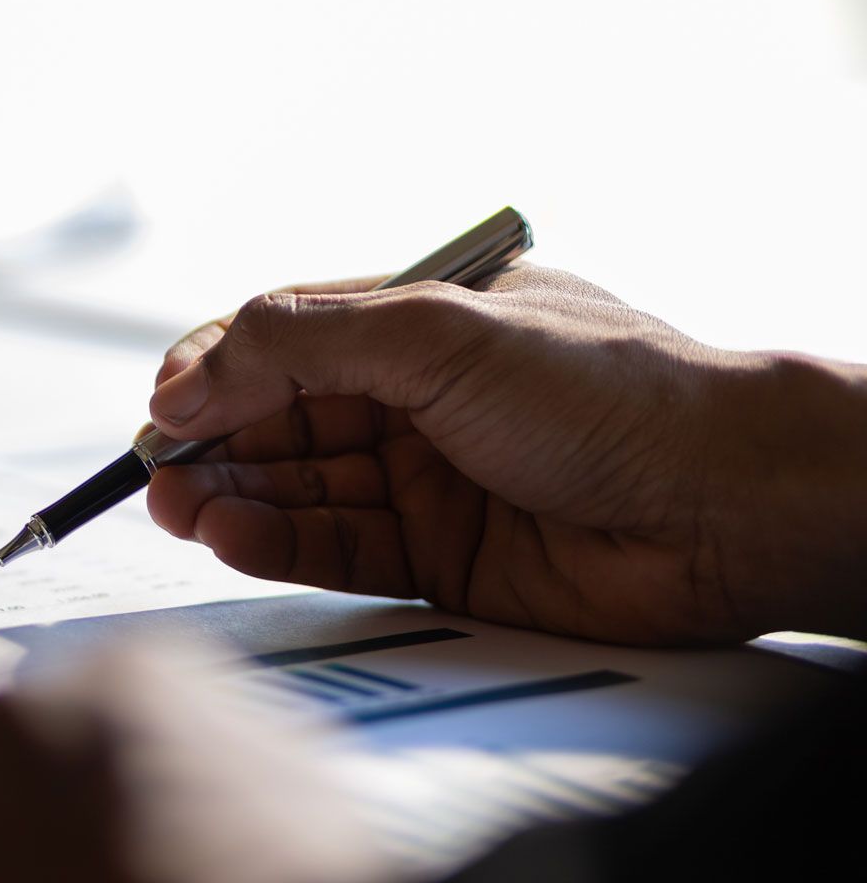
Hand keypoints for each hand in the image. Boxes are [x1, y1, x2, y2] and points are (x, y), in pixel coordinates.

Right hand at [144, 265, 866, 643]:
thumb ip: (300, 345)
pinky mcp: (441, 561)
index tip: (165, 405)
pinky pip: (336, 549)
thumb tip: (186, 377)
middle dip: (212, 440)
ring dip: (233, 494)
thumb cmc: (609, 394)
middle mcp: (419, 400)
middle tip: (156, 473)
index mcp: (423, 322)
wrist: (726, 507)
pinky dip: (277, 542)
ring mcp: (428, 481)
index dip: (217, 368)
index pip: (287, 338)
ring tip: (180, 508)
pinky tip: (231, 535)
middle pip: (281, 418)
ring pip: (300, 486)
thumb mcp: (436, 333)